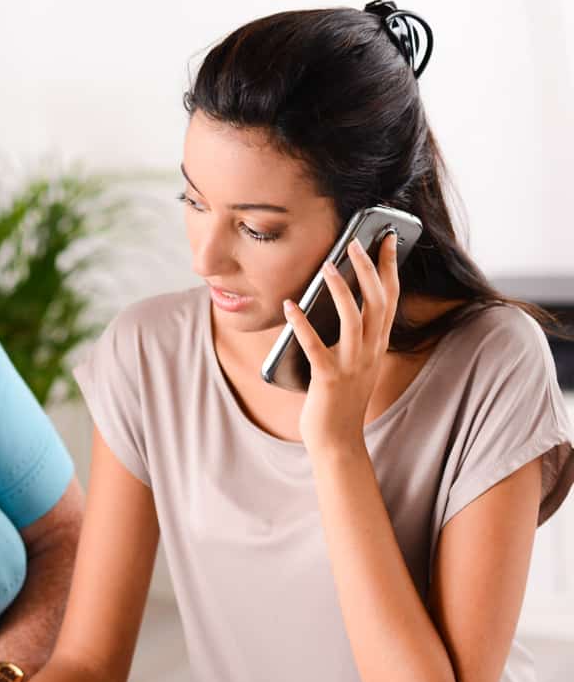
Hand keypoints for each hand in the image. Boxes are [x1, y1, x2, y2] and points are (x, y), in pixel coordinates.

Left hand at [282, 232, 399, 455]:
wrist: (337, 441)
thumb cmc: (340, 401)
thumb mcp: (356, 364)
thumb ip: (355, 338)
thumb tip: (342, 303)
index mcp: (378, 346)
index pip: (390, 299)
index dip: (389, 268)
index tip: (387, 239)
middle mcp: (371, 353)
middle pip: (377, 302)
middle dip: (368, 269)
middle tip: (355, 242)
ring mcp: (352, 366)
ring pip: (354, 319)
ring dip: (340, 290)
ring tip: (326, 266)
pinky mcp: (329, 379)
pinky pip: (315, 346)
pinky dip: (302, 324)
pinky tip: (290, 307)